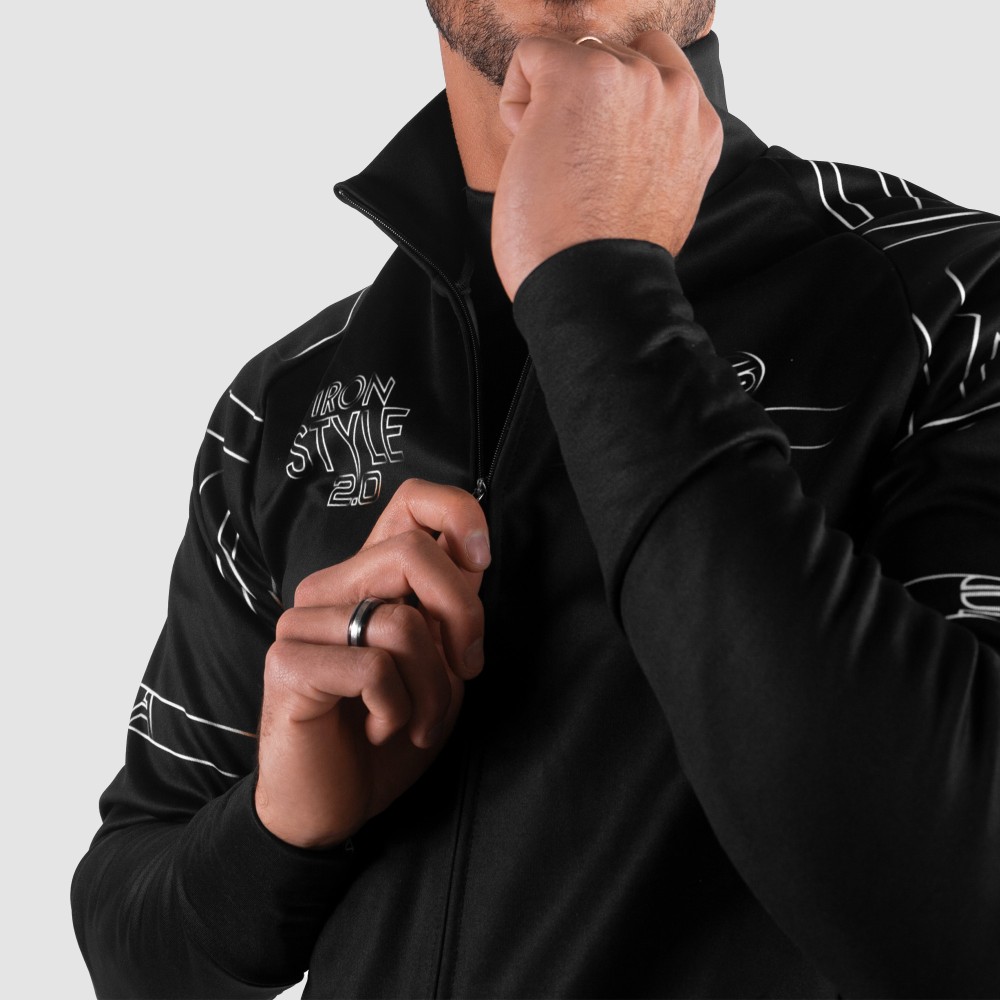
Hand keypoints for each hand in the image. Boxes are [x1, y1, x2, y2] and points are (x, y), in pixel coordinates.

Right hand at [255, 479, 489, 847]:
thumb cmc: (388, 735)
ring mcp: (302, 623)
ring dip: (434, 688)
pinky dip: (398, 710)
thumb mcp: (438, 666)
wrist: (332, 810)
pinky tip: (382, 731)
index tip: (483, 560)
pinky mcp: (288, 664)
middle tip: (466, 671)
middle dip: (462, 617)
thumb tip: (475, 555)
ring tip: (419, 722)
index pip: (409, 501)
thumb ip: (448, 610)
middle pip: (414, 553)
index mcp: (368, 579)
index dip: (456, 513)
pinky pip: (374, 668)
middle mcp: (330, 589)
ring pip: (401, 622)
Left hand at [492, 30, 722, 299]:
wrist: (594, 288)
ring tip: (557, 167)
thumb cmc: (611, 261)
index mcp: (697, 127)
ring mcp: (632, 79)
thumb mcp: (661, 200)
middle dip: (583, 106)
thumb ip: (657, 152)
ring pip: (573, 55)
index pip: (656, 72)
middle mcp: (675, 94)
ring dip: (551, 104)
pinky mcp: (580, 76)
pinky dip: (516, 102)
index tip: (600, 159)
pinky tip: (531, 153)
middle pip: (611, 59)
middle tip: (577, 171)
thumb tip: (622, 139)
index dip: (615, 109)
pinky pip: (530, 56)